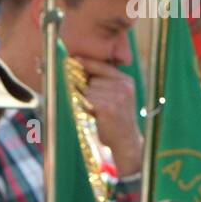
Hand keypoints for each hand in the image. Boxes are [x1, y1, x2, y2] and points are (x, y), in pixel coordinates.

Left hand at [79, 58, 142, 176]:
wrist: (125, 143)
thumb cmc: (116, 121)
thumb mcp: (116, 98)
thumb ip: (104, 84)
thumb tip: (80, 68)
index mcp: (126, 81)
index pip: (103, 66)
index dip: (88, 63)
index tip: (74, 59)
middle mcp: (124, 86)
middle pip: (92, 80)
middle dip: (87, 90)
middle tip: (95, 105)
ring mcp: (117, 96)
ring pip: (88, 91)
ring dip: (86, 101)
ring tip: (96, 113)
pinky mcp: (108, 107)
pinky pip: (87, 101)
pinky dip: (85, 108)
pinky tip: (94, 116)